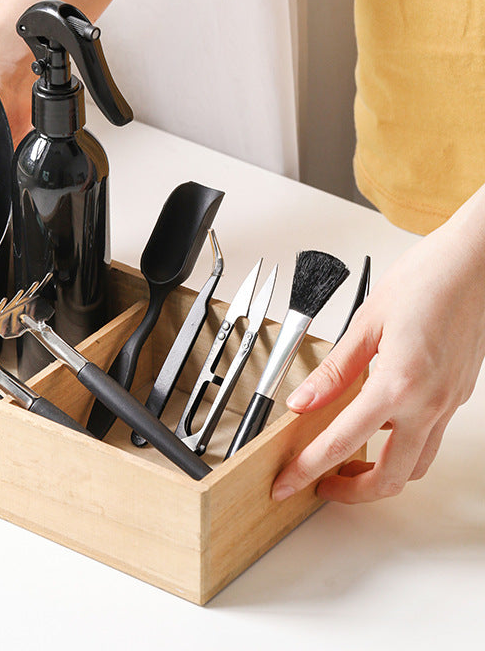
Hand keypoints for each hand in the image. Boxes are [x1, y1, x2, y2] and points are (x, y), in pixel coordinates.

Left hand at [271, 210, 484, 503]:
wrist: (479, 262)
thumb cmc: (427, 278)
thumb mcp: (366, 321)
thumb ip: (333, 370)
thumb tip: (301, 400)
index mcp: (400, 383)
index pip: (343, 441)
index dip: (309, 468)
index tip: (287, 482)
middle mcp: (430, 402)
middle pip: (391, 478)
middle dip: (352, 492)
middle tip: (319, 484)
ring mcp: (449, 402)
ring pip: (416, 465)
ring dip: (381, 475)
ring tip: (346, 462)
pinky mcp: (458, 394)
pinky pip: (430, 437)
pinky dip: (402, 447)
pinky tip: (378, 429)